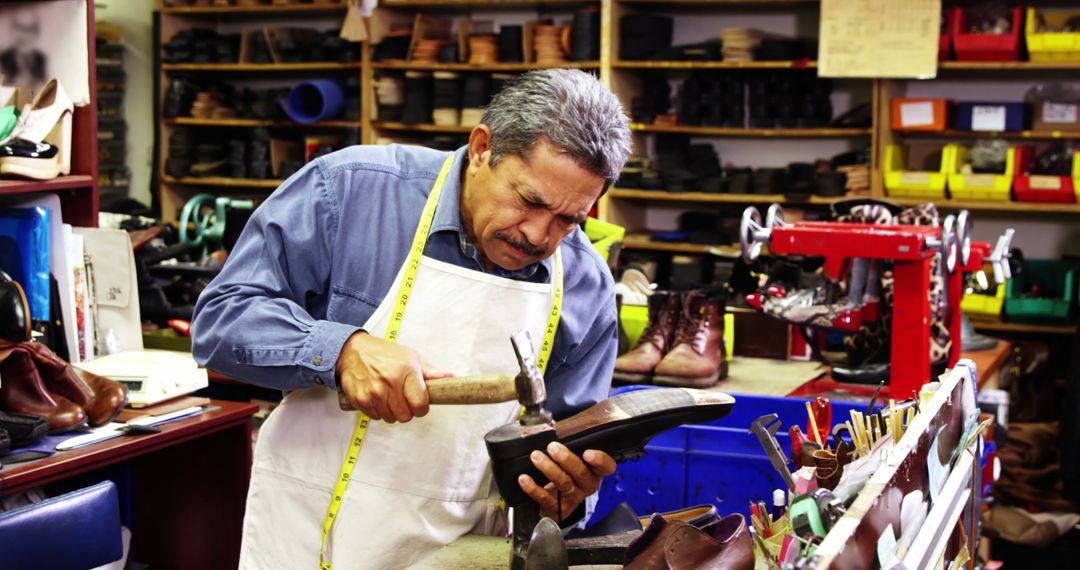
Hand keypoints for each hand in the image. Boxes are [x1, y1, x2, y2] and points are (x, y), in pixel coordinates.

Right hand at [336, 331, 452, 422]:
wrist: (352, 351)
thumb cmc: (384, 354)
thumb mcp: (411, 357)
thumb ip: (431, 372)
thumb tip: (451, 378)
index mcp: (406, 371)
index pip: (420, 404)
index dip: (422, 407)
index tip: (419, 403)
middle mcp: (390, 382)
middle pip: (406, 416)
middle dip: (407, 411)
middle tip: (403, 399)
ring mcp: (374, 392)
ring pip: (390, 418)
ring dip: (392, 412)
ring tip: (389, 397)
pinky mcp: (361, 399)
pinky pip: (375, 417)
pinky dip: (378, 411)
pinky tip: (378, 397)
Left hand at [517, 442, 616, 521]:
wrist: (555, 504)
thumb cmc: (566, 474)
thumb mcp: (573, 460)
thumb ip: (570, 444)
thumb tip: (553, 423)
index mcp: (594, 471)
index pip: (607, 467)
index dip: (600, 461)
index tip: (588, 452)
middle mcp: (586, 485)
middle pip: (581, 473)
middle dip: (566, 459)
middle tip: (552, 447)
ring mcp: (572, 498)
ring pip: (563, 483)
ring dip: (549, 468)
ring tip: (536, 456)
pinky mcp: (556, 508)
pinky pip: (545, 498)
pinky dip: (533, 488)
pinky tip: (524, 478)